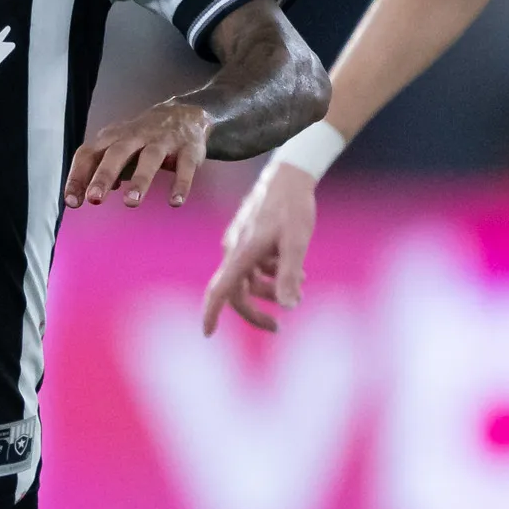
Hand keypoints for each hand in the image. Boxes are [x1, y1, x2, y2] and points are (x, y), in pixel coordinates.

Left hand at [67, 97, 210, 209]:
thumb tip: (85, 194)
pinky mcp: (187, 149)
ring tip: (131, 203)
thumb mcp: (118, 147)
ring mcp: (162, 141)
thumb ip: (100, 169)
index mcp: (113, 138)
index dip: (78, 176)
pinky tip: (175, 202)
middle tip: (94, 199)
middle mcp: (135, 137)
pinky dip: (180, 184)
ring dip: (139, 180)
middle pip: (116, 153)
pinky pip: (184, 166)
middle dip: (104, 175)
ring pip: (149, 159)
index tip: (72, 201)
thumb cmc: (143, 138)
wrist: (185, 114)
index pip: (89, 154)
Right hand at [200, 164, 315, 333]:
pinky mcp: (250, 237)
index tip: (207, 333)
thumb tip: (288, 307)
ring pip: (249, 279)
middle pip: (237, 292)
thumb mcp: (296, 242)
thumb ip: (289, 275)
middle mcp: (236, 249)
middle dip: (256, 312)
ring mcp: (242, 243)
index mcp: (242, 252)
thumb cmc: (293, 207)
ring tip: (301, 286)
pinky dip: (272, 273)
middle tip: (278, 328)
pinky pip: (255, 265)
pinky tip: (295, 269)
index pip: (221, 289)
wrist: (290, 175)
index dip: (211, 312)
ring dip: (270, 289)